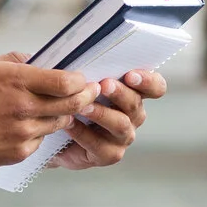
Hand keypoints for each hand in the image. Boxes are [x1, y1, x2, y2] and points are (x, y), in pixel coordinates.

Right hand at [0, 54, 98, 173]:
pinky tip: (24, 127)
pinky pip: (39, 142)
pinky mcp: (16, 153)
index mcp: (14, 81)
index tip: (83, 79)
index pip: (66, 82)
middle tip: (91, 93)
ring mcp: (21, 134)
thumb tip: (37, 60)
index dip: (80, 80)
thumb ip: (13, 61)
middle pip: (72, 105)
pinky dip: (38, 134)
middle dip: (86, 97)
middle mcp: (23, 108)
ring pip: (58, 124)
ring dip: (61, 116)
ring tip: (55, 109)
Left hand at [52, 68, 169, 169]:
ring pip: (121, 125)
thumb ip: (85, 68)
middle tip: (104, 85)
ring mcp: (122, 137)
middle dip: (121, 94)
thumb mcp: (76, 79)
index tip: (131, 74)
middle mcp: (133, 116)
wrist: (51, 129)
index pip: (155, 87)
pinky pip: (100, 145)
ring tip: (82, 106)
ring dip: (102, 114)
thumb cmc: (67, 98)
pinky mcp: (108, 154)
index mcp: (132, 93)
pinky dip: (83, 133)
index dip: (149, 81)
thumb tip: (79, 52)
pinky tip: (69, 124)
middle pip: (136, 104)